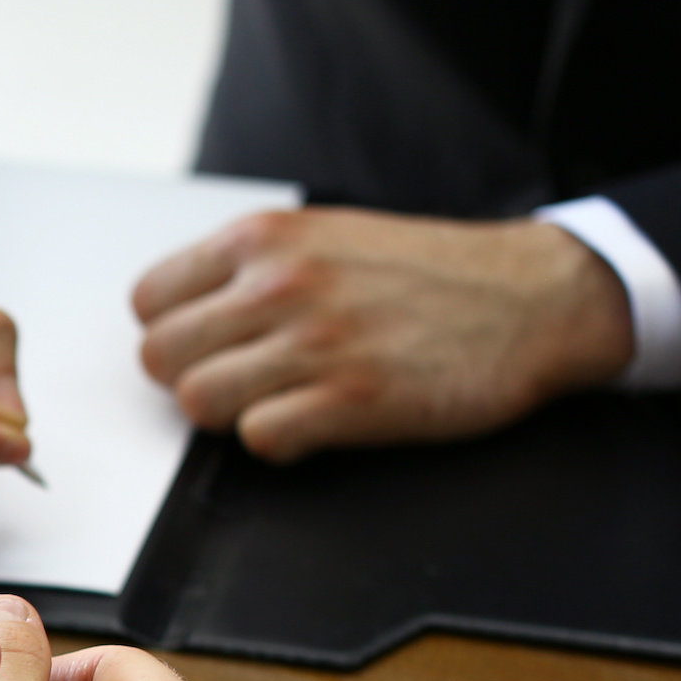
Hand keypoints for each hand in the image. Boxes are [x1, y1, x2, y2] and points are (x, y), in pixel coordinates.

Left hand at [133, 208, 633, 462]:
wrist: (532, 297)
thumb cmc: (428, 274)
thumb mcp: (326, 236)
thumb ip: (250, 269)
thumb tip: (183, 314)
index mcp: (265, 238)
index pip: (148, 301)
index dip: (174, 334)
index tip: (210, 347)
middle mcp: (279, 283)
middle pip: (160, 359)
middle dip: (193, 379)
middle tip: (246, 381)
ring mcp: (314, 342)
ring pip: (198, 403)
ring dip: (233, 415)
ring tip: (283, 401)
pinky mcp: (351, 399)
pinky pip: (259, 440)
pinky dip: (279, 443)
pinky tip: (316, 424)